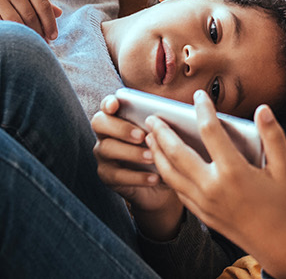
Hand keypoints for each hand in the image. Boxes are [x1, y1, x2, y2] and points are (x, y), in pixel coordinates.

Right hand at [0, 0, 61, 39]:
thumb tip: (59, 14)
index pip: (43, 5)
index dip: (50, 23)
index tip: (53, 36)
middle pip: (29, 15)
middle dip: (38, 32)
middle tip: (42, 44)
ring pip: (14, 21)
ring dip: (24, 36)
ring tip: (29, 45)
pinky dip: (6, 34)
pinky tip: (11, 40)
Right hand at [91, 95, 184, 239]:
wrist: (165, 183)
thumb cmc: (167, 150)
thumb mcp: (170, 135)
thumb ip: (169, 122)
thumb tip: (185, 113)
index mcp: (120, 116)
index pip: (107, 104)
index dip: (109, 102)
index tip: (116, 104)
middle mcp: (107, 133)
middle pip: (100, 123)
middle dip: (121, 127)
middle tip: (143, 135)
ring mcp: (104, 154)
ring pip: (107, 149)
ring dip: (131, 152)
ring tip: (153, 157)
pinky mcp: (108, 175)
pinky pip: (116, 175)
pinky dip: (137, 176)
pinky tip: (154, 177)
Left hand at [148, 91, 285, 277]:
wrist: (278, 244)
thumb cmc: (285, 204)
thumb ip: (273, 136)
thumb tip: (262, 109)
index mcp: (234, 172)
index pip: (211, 131)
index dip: (203, 109)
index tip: (199, 96)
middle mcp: (213, 186)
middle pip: (177, 152)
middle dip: (162, 132)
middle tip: (152, 117)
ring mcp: (203, 202)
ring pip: (170, 173)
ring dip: (157, 153)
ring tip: (149, 137)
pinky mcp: (201, 213)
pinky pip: (177, 190)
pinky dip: (165, 174)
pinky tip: (163, 164)